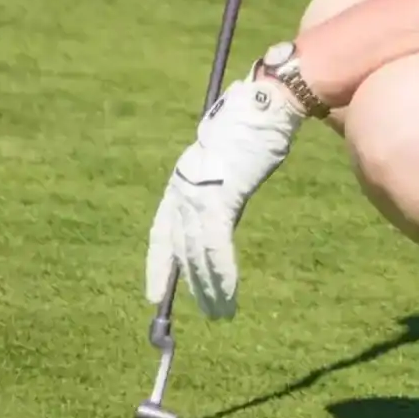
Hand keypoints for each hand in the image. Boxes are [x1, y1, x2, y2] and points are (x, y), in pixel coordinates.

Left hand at [144, 74, 304, 319]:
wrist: (265, 103)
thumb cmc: (252, 127)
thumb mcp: (226, 163)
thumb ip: (218, 190)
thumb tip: (221, 216)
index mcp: (181, 180)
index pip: (161, 232)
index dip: (159, 265)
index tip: (154, 294)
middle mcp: (183, 189)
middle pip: (182, 248)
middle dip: (193, 285)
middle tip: (208, 313)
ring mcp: (198, 192)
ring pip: (198, 254)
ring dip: (211, 288)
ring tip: (221, 314)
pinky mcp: (219, 196)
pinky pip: (216, 246)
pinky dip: (222, 273)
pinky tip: (228, 294)